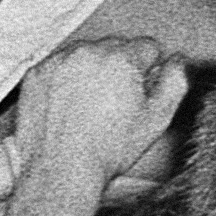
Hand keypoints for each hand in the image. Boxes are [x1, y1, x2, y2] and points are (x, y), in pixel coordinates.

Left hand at [12, 38, 190, 195]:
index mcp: (121, 58)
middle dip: (121, 67)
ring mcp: (58, 61)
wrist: (62, 168)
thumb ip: (175, 82)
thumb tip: (178, 61)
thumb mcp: (156, 119)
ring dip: (92, 70)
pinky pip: (59, 66)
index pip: (147, 47)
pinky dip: (65, 79)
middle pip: (116, 47)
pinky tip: (70, 106)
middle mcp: (87, 52)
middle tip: (116, 103)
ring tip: (91, 106)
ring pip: (85, 54)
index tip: (141, 90)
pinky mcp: (36, 73)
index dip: (150, 70)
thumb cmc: (108, 149)